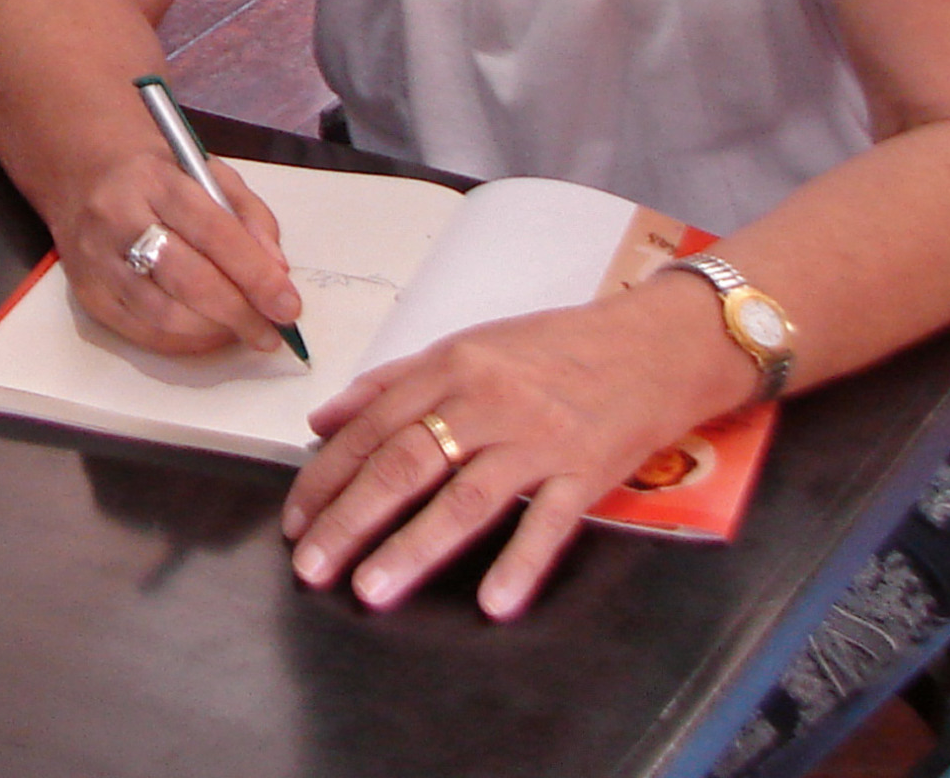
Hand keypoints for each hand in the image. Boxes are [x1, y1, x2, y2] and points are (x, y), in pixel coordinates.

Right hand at [49, 147, 301, 355]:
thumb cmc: (154, 174)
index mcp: (154, 179)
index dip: (256, 274)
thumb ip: (248, 216)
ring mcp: (96, 259)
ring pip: (163, 314)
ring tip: (241, 330)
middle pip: (187, 279)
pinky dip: (183, 342)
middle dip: (239, 313)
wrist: (82, 173)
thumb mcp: (208, 172)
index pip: (213, 232)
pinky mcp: (87, 293)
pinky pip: (141, 333)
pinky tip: (207, 334)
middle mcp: (117, 218)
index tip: (288, 305)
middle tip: (271, 331)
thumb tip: (275, 272)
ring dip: (213, 332)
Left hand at [278, 279, 752, 618]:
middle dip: (350, 518)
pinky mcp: (587, 471)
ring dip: (412, 547)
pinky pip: (549, 523)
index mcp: (451, 366)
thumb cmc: (554, 349)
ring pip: (464, 498)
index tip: (296, 519)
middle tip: (311, 566)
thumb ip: (391, 383)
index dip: (328, 476)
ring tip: (370, 589)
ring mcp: (538, 438)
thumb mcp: (466, 346)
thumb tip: (323, 420)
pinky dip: (520, 564)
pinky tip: (493, 604)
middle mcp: (488, 400)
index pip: (373, 427)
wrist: (653, 345)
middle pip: (405, 464)